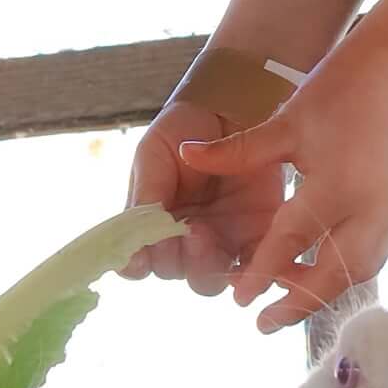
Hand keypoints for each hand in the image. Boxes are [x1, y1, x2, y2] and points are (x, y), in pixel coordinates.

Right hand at [123, 100, 283, 299]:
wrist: (231, 110)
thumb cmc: (184, 132)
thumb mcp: (154, 154)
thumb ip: (147, 193)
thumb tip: (133, 237)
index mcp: (152, 223)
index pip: (137, 260)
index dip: (135, 265)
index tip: (139, 260)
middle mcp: (182, 240)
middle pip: (173, 270)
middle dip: (174, 259)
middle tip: (187, 232)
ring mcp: (218, 241)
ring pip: (207, 277)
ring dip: (204, 265)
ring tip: (206, 235)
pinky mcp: (254, 238)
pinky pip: (251, 268)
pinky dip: (248, 273)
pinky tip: (245, 260)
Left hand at [181, 29, 387, 330]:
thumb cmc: (340, 84)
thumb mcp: (286, 120)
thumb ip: (237, 152)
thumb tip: (186, 158)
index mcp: (336, 185)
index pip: (292, 242)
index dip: (263, 272)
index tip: (240, 300)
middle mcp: (374, 206)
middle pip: (336, 274)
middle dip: (300, 302)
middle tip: (264, 323)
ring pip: (364, 267)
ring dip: (327, 288)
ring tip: (291, 299)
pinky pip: (380, 247)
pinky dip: (350, 265)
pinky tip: (325, 267)